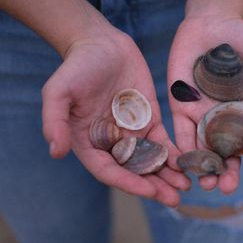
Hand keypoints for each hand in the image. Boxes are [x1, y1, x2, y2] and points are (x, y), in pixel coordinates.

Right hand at [41, 30, 190, 206]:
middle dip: (154, 187)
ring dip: (168, 176)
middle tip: (175, 199)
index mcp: (89, 143)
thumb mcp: (58, 91)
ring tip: (186, 187)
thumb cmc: (76, 67)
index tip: (148, 191)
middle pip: (134, 171)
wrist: (101, 43)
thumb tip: (55, 151)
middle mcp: (112, 142)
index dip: (128, 183)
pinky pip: (164, 141)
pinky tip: (188, 163)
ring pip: (152, 161)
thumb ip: (54, 120)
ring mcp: (133, 132)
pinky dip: (175, 154)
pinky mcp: (150, 119)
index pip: (109, 171)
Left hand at [168, 15, 242, 193]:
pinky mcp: (181, 103)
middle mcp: (225, 116)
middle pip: (227, 151)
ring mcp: (202, 111)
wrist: (211, 22)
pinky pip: (181, 129)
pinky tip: (182, 162)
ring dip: (204, 166)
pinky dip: (182, 146)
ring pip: (203, 146)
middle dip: (227, 171)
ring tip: (206, 183)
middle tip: (225, 188)